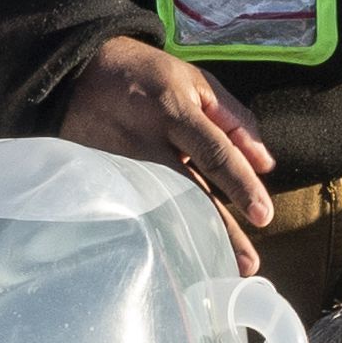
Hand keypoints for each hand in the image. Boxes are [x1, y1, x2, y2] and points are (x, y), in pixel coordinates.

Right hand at [55, 33, 275, 243]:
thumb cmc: (147, 75)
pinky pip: (134, 209)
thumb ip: (235, 120)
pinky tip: (173, 259)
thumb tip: (265, 164)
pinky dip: (156, 234)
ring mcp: (119, 163)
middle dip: (219, 229)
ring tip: (215, 269)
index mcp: (174, 109)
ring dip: (190, 242)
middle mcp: (146, 140)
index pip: (214, 152)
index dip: (240, 185)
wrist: (76, 73)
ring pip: (160, 208)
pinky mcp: (100, 177)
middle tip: (246, 264)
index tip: (264, 216)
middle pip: (188, 191)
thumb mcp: (196, 81)